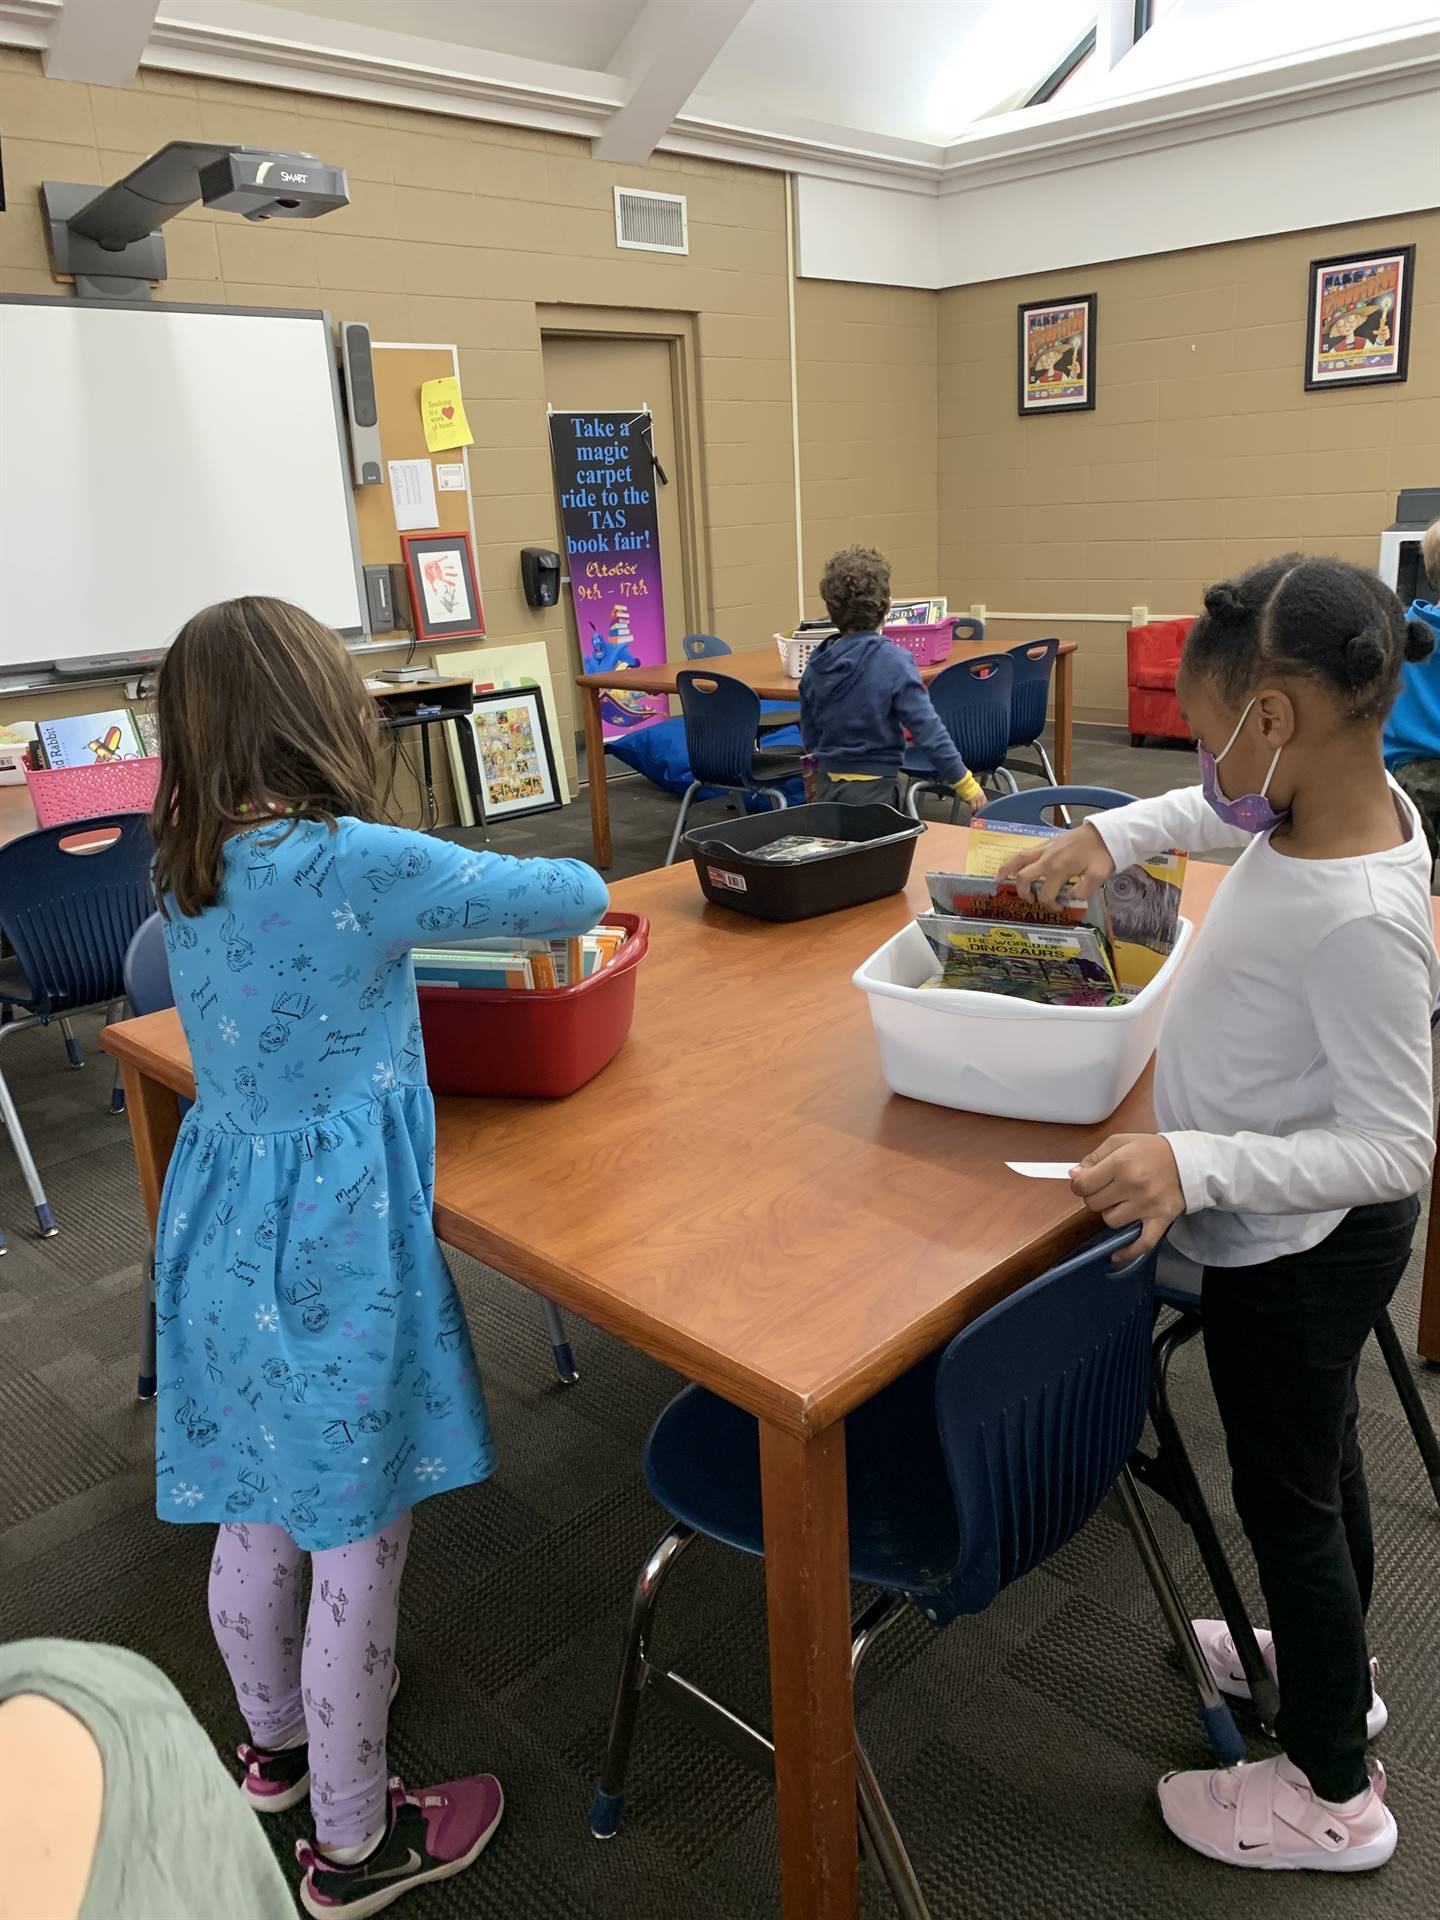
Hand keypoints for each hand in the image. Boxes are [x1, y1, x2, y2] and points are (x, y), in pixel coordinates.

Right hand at [996, 821, 1113, 906]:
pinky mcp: (1046, 843)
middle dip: (1024, 892)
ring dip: (1006, 871)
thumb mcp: (1099, 875)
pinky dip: (1014, 860)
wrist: (1104, 832)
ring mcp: (1044, 850)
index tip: (1059, 907)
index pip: (1046, 894)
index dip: (1050, 905)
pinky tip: (1011, 865)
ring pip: (1018, 860)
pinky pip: (1025, 852)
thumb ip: (1083, 890)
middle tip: (1030, 900)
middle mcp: (1046, 860)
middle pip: (1024, 878)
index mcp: (1058, 869)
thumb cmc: (1102, 854)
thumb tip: (1069, 897)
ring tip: (998, 880)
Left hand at [1070, 1134, 1182, 1259]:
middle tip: (1105, 1191)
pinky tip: (1117, 1255)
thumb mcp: (1119, 1142)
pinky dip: (1128, 1252)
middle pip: (1094, 1204)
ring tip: (1121, 1203)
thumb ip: (1094, 1157)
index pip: (1084, 1185)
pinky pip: (1142, 1243)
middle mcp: (1133, 1185)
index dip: (1079, 1185)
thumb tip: (1074, 1175)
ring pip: (1111, 1221)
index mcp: (1121, 1163)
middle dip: (1095, 1198)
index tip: (1084, 1184)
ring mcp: (1147, 1205)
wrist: (1187, 1161)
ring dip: (1111, 1214)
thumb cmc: (1151, 1150)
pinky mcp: (1161, 1219)